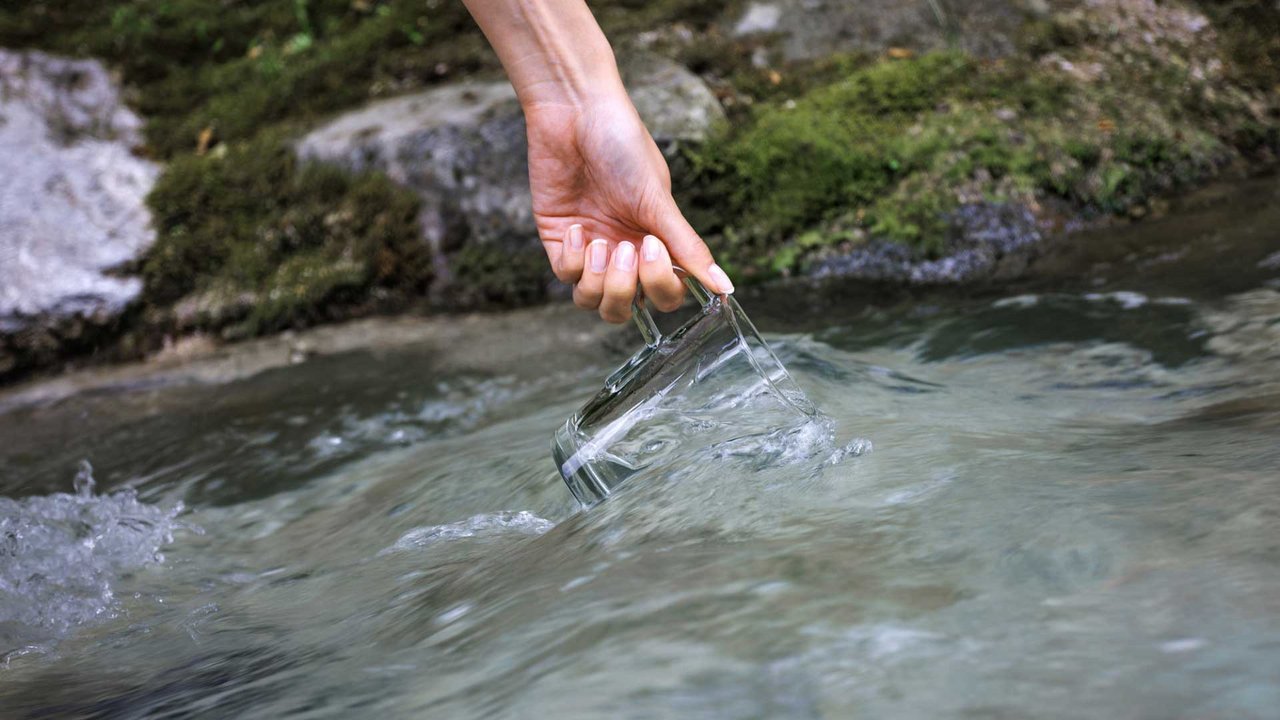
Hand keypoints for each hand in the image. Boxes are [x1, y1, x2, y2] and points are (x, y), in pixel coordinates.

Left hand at [524, 97, 732, 323]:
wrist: (575, 112)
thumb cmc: (623, 146)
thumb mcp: (659, 200)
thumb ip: (688, 248)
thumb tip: (725, 287)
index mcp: (656, 242)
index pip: (664, 294)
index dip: (659, 285)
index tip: (652, 246)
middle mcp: (624, 250)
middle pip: (626, 308)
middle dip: (624, 291)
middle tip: (625, 251)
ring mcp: (590, 248)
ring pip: (591, 300)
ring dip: (597, 281)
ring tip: (598, 242)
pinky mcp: (559, 239)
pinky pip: (564, 275)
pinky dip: (572, 258)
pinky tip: (577, 227)